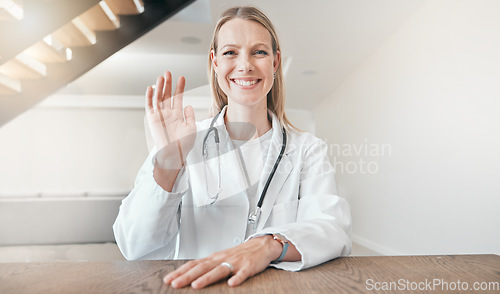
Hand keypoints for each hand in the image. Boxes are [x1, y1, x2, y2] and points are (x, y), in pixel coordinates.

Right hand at [146, 71, 195, 169]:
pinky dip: (149, 97)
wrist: (175, 154)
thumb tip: (188, 105)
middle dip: (168, 84)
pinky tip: (151, 87)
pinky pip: (149, 105)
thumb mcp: (191, 128)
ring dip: (159, 87)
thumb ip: (190, 115)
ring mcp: (160, 115)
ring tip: (162, 77)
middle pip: (167, 95)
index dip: (179, 87)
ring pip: (158, 98)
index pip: (178, 98)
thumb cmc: (184, 144)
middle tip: (169, 72)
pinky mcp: (152, 119)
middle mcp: (168, 114)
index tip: (182, 78)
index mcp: (177, 115)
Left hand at [163, 235, 282, 288]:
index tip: (168, 280)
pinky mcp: (248, 267)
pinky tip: (232, 284)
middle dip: (187, 276)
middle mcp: (222, 259)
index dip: (181, 272)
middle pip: (202, 267)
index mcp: (214, 258)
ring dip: (207, 278)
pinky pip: (242, 273)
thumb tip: (188, 274)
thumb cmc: (239, 254)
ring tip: (196, 285)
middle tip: (175, 284)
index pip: (194, 264)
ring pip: (219, 270)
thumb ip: (206, 266)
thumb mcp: (220, 258)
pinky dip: (237, 278)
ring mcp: (235, 263)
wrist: (260, 246)